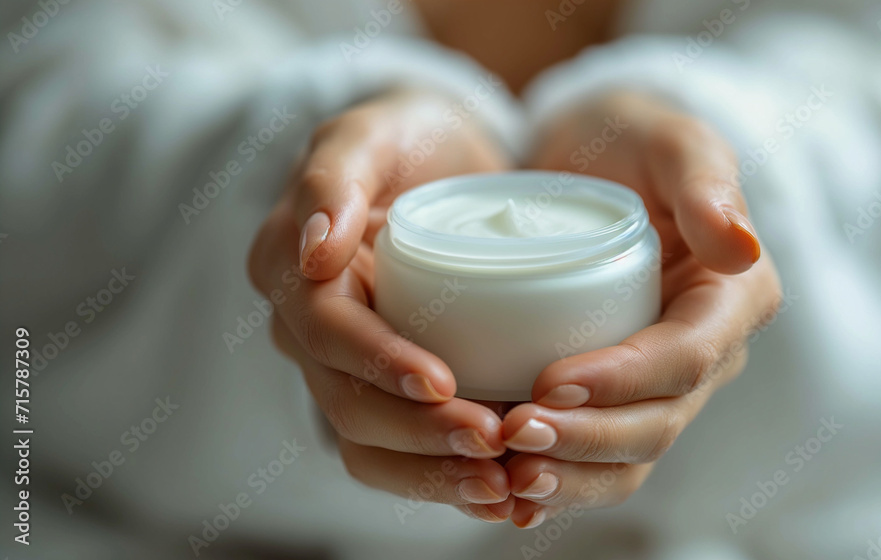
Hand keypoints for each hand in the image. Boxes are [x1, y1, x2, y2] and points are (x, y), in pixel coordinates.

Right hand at [248, 90, 517, 521]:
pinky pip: (403, 451)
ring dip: (433, 474)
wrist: (444, 162)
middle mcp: (309, 331)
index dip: (378, 363)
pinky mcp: (389, 390)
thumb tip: (312, 250)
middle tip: (493, 443)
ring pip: (370, 444)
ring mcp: (347, 367)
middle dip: (418, 433)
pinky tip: (499, 492)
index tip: (442, 383)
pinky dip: (446, 478)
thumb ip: (333, 176)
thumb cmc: (406, 136)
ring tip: (503, 487)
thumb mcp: (369, 130)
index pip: (325, 332)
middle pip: (347, 403)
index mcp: (289, 271)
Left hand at [502, 92, 781, 527]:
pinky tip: (508, 496)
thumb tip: (740, 247)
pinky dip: (559, 481)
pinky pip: (598, 456)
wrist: (591, 160)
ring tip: (507, 478)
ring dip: (571, 477)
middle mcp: (704, 352)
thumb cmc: (631, 141)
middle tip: (511, 434)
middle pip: (658, 422)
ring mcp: (661, 382)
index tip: (549, 381)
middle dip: (588, 440)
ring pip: (630, 456)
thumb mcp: (669, 139)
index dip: (624, 380)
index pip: (687, 357)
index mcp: (732, 298)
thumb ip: (704, 181)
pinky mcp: (617, 394)